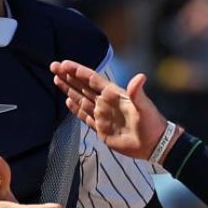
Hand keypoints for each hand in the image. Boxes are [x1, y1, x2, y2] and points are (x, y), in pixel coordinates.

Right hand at [50, 60, 170, 161]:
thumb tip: (140, 77)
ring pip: (81, 99)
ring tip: (57, 79)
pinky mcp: (101, 129)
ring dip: (69, 90)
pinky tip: (67, 102)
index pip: (91, 79)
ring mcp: (102, 115)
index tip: (64, 64)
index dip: (78, 71)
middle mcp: (105, 102)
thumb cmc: (151, 122)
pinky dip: (76, 109)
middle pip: (82, 86)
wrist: (154, 144)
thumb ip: (138, 92)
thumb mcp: (144, 106)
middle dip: (68, 77)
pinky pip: (85, 117)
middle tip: (53, 66)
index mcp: (114, 94)